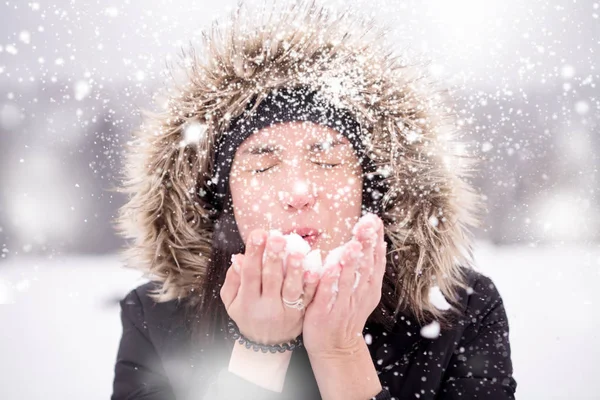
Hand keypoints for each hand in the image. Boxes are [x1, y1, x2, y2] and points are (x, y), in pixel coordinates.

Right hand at [220, 229, 319, 344]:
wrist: (266, 345)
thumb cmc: (247, 315)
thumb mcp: (231, 302)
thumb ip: (232, 280)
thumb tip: (238, 258)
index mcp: (248, 301)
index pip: (250, 274)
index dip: (254, 254)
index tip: (258, 233)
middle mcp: (267, 307)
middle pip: (271, 279)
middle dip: (273, 257)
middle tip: (277, 237)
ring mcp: (286, 312)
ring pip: (291, 289)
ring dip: (294, 269)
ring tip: (296, 252)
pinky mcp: (301, 314)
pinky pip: (308, 298)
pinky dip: (312, 284)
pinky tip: (314, 270)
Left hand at [302, 214, 386, 356]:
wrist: (335, 348)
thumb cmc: (345, 312)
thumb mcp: (360, 288)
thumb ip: (365, 266)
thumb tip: (374, 239)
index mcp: (369, 286)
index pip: (376, 259)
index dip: (375, 239)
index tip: (373, 219)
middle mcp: (360, 294)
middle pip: (366, 266)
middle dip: (367, 244)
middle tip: (366, 224)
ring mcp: (344, 304)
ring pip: (349, 280)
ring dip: (352, 262)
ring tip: (353, 244)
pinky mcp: (326, 312)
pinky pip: (328, 294)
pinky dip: (331, 280)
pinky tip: (331, 266)